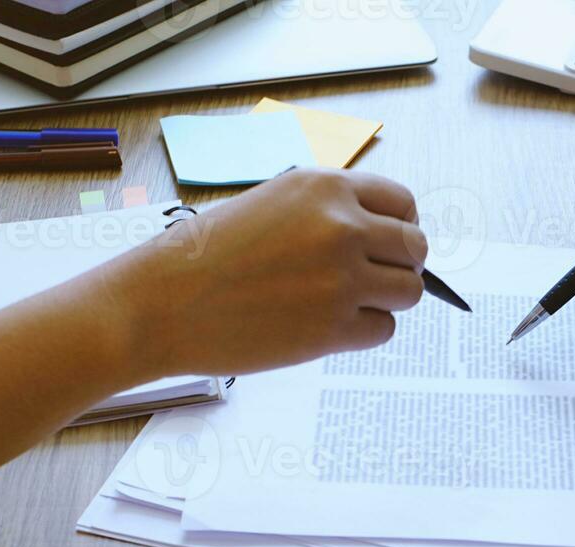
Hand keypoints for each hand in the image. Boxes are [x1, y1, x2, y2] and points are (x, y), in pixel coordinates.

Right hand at [101, 168, 425, 378]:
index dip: (400, 227)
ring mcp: (341, 279)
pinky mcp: (332, 328)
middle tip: (372, 281)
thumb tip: (376, 234)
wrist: (159, 303)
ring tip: (348, 304)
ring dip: (388, 301)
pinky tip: (328, 327)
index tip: (388, 244)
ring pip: (408, 291)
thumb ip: (324, 212)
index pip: (402, 202)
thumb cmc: (202, 256)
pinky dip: (365, 331)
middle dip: (401, 266)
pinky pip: (383, 329)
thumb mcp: (268, 203)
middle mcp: (340, 227)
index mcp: (324, 187)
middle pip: (415, 248)